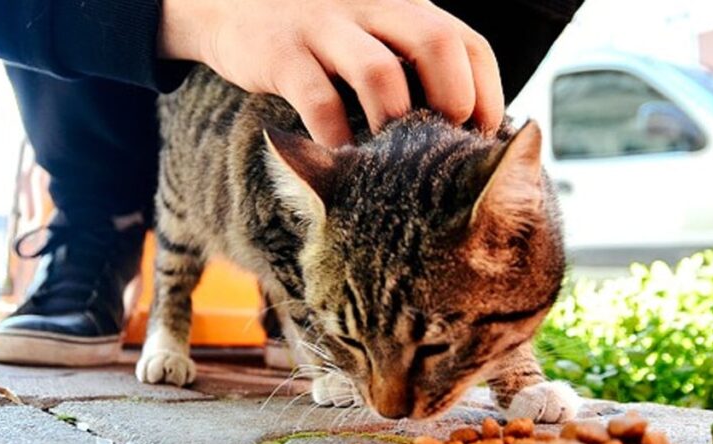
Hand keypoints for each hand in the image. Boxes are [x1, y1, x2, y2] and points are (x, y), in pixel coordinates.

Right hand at [160, 0, 503, 146]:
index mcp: (403, 4)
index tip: (483, 138)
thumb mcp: (368, 31)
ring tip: (393, 159)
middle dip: (452, 102)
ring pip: (379, 72)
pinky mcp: (280, 53)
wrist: (226, 3)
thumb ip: (408, 63)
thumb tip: (458, 128)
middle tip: (443, 147)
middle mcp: (371, 5)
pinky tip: (342, 158)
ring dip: (395, 123)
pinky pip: (318, 100)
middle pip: (436, 43)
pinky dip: (336, 137)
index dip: (487, 92)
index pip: (467, 41)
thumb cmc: (314, 34)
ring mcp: (323, 25)